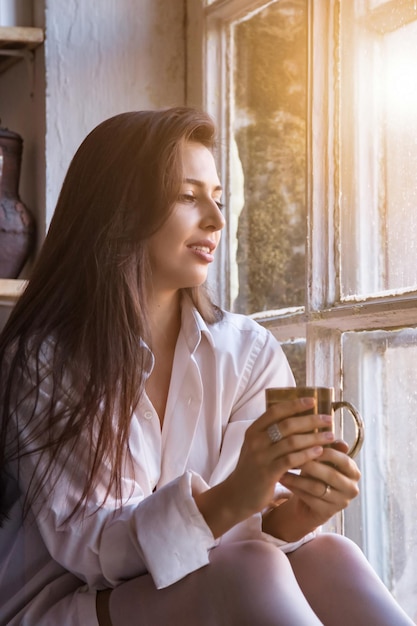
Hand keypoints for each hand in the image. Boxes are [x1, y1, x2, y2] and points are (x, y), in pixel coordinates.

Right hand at [225, 397, 336, 520]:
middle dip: (310, 420)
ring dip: (314, 437)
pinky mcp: (268, 473)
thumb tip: (300, 419)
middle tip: (328, 419)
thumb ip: (272, 434)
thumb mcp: (257, 447)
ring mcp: (261, 457)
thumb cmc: (253, 468)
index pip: (275, 411)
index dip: (294, 404)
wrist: (238, 495)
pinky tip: (320, 452)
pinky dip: (307, 454)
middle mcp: (255, 441)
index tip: (312, 401)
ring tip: (330, 436)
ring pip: (292, 442)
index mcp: (253, 430)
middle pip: (287, 424)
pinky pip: (291, 460)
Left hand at [277, 441, 360, 530]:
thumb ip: (324, 443)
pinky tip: (281, 478)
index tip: (305, 441)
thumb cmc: (315, 472)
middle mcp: (352, 488)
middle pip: (330, 474)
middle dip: (309, 462)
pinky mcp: (327, 513)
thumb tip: (323, 424)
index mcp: (353, 471)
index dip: (325, 450)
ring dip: (297, 475)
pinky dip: (294, 487)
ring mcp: (341, 503)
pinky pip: (308, 498)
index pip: (342, 459)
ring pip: (317, 486)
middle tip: (289, 453)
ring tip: (281, 465)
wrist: (309, 501)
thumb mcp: (321, 457)